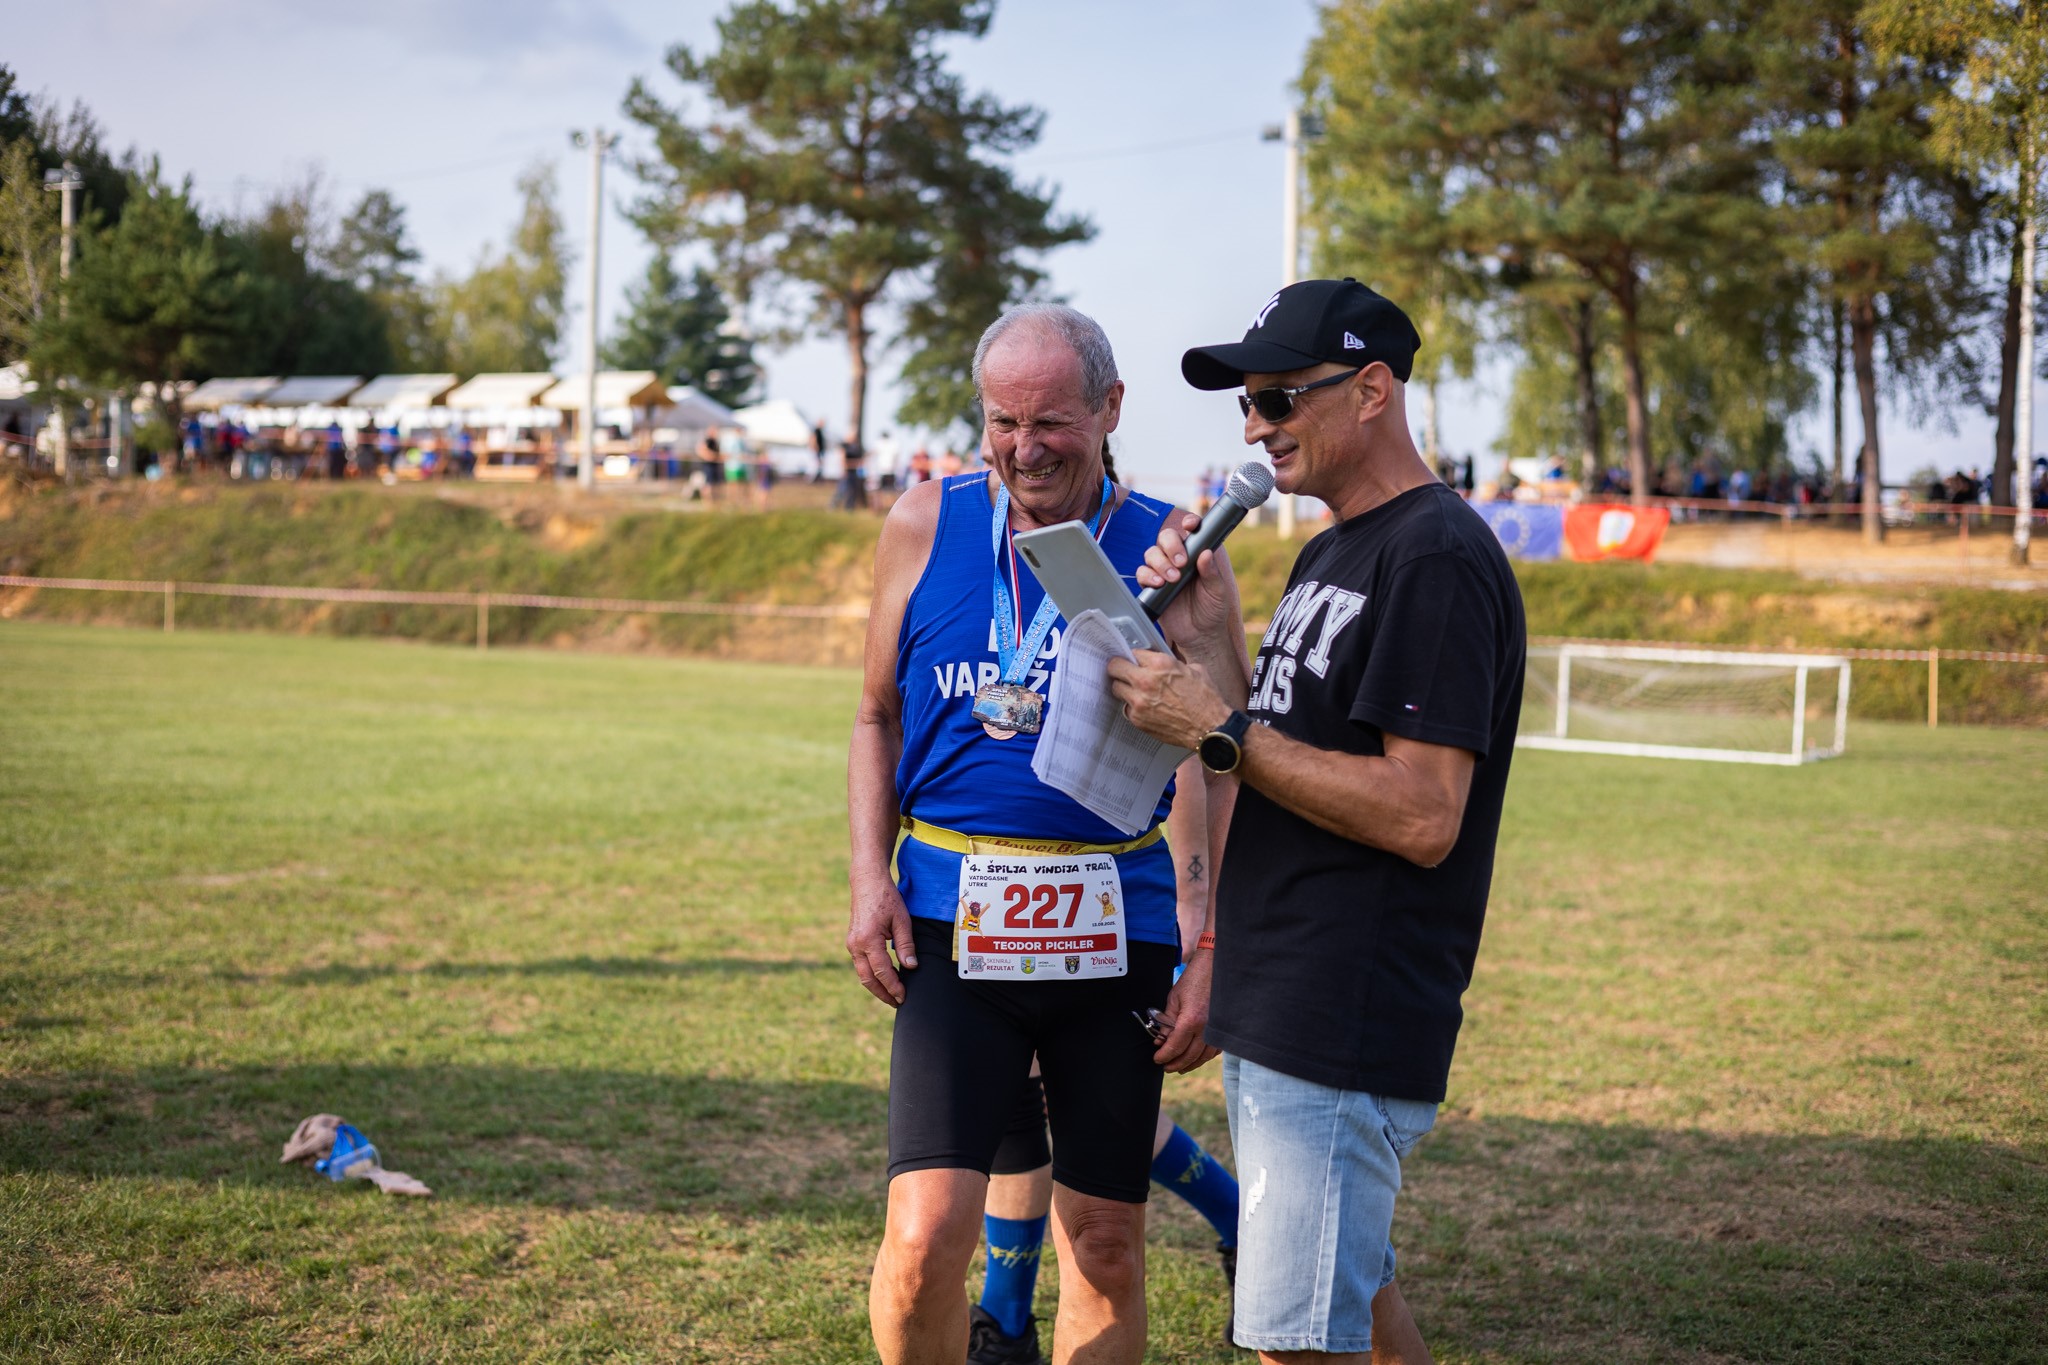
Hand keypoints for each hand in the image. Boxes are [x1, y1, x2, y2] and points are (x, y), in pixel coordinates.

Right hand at [846, 873, 918, 1006]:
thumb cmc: (886, 898)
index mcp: (868, 939)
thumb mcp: (902, 920)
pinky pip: (861, 965)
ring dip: (876, 987)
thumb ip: (906, 945)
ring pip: (863, 974)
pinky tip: (884, 979)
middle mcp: (855, 945)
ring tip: (892, 996)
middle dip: (883, 993)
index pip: (881, 971)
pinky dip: (872, 976)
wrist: (867, 882)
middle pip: (868, 979)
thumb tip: (911, 967)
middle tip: (898, 1003)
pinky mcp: (852, 942)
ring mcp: (851, 944)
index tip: (904, 996)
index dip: (893, 986)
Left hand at [1107, 650, 1230, 750]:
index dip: (1134, 657)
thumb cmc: (1205, 699)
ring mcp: (1139, 702)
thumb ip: (1172, 663)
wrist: (1210, 728)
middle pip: (1114, 667)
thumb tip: (1161, 664)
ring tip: (1135, 691)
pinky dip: (1133, 706)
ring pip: (1116, 688)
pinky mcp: (1138, 719)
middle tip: (1123, 672)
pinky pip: (1126, 708)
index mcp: (1160, 664)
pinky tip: (1145, 707)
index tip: (1134, 661)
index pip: (1132, 653)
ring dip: (1124, 688)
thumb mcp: (1193, 670)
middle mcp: (1145, 681)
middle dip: (1119, 668)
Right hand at [1136, 512, 1235, 647]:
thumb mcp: (1218, 591)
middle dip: (1171, 545)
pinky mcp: (1152, 586)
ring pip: (1152, 553)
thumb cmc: (1212, 610)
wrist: (1201, 636)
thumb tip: (1206, 553)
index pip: (1191, 532)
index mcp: (1197, 555)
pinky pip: (1142, 573)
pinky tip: (1159, 584)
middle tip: (1181, 562)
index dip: (1189, 523)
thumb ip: (1212, 573)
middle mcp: (1179, 559)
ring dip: (1160, 562)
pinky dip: (1148, 575)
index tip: (1190, 525)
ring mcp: (1164, 571)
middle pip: (1165, 537)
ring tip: (1173, 578)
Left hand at [1152, 950, 1218, 1072]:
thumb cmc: (1194, 979)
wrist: (1215, 967)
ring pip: (1204, 1056)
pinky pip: (1215, 1049)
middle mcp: (1207, 1028)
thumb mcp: (1174, 998)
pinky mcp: (1224, 1028)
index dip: (1164, 1056)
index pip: (1175, 1046)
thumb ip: (1166, 1022)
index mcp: (1191, 1020)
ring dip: (1191, 1064)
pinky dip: (1204, 1056)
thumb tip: (1160, 1040)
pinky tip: (1197, 1057)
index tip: (1157, 1059)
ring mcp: (1218, 1029)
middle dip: (1176, 1064)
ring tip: (1180, 1067)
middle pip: (1190, 1056)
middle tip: (1166, 1067)